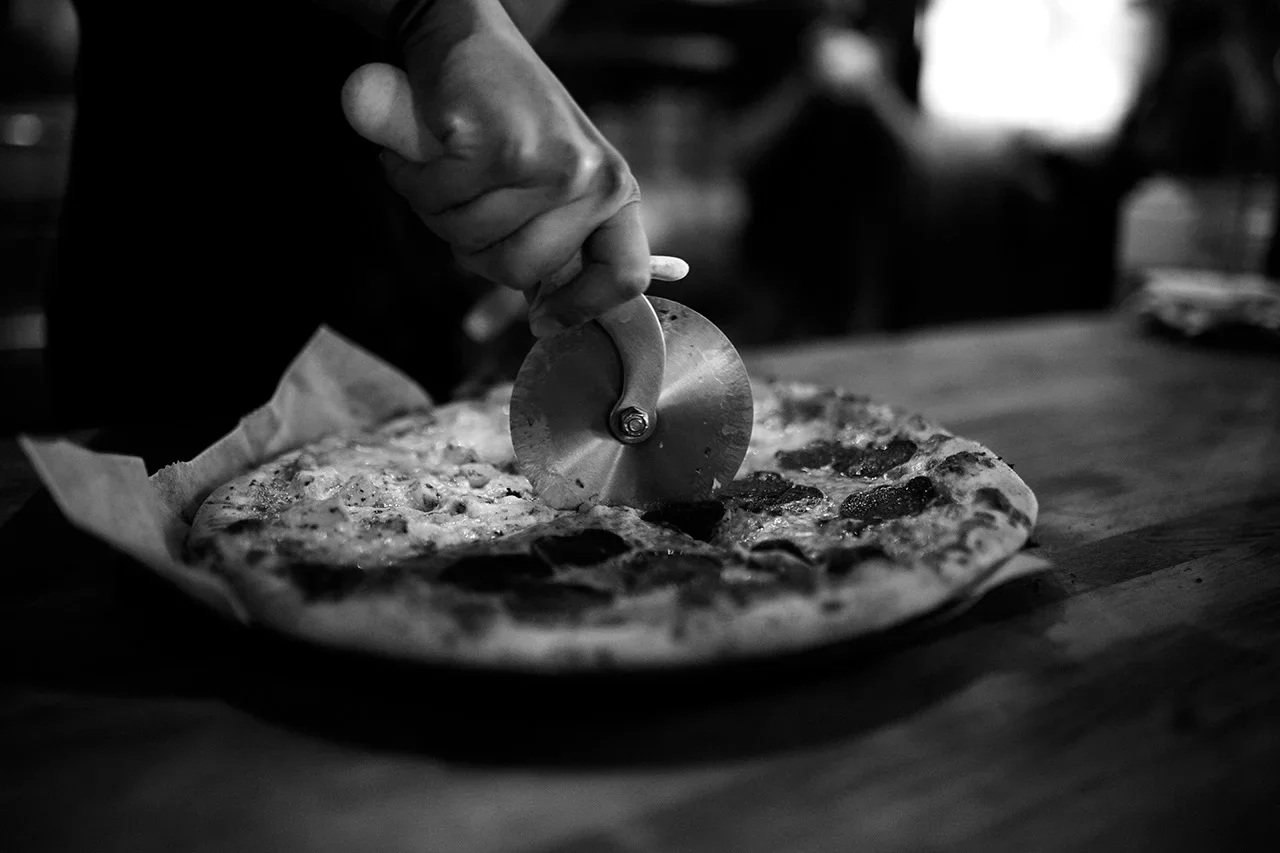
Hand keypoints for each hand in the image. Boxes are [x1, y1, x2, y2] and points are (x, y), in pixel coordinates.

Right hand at [346, 0, 672, 335]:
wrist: (463, 35)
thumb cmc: (504, 118)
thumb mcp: (552, 179)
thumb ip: (558, 238)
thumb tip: (548, 318)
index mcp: (616, 191)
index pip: (624, 275)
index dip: (581, 309)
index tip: (541, 320)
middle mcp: (593, 180)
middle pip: (520, 271)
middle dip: (474, 248)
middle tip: (462, 202)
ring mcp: (548, 165)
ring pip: (470, 240)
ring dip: (437, 209)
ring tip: (445, 165)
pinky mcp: (498, 149)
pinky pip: (438, 202)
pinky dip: (413, 180)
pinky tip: (424, 149)